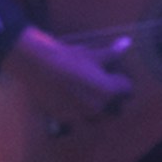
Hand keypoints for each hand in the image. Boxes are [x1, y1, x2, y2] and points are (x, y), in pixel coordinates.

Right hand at [2, 26, 132, 135]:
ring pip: (96, 116)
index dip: (120, 78)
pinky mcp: (64, 118)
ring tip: (85, 94)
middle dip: (109, 96)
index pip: (127, 88)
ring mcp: (80, 115)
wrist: (34, 64)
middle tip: (98, 82)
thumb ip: (111, 53)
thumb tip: (127, 43)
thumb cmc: (65, 56)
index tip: (113, 72)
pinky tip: (68, 98)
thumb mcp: (90, 53)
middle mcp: (97, 107)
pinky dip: (76, 111)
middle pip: (113, 105)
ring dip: (94, 107)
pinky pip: (77, 118)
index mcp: (107, 91)